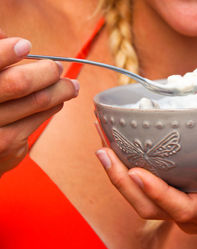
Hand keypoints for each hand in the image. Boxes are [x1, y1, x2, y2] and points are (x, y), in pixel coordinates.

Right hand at [0, 32, 78, 174]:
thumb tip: (3, 35)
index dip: (6, 52)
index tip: (25, 46)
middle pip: (19, 83)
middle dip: (46, 71)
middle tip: (57, 67)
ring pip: (38, 101)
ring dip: (60, 89)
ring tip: (70, 84)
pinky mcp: (8, 146)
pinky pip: (40, 119)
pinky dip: (53, 106)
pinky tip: (57, 101)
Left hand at [96, 148, 196, 248]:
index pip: (178, 208)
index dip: (156, 192)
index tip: (134, 169)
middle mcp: (190, 214)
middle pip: (146, 206)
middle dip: (120, 180)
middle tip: (102, 147)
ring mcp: (180, 213)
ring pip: (141, 202)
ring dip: (118, 175)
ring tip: (102, 144)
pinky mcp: (178, 207)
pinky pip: (147, 196)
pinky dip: (129, 177)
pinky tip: (121, 153)